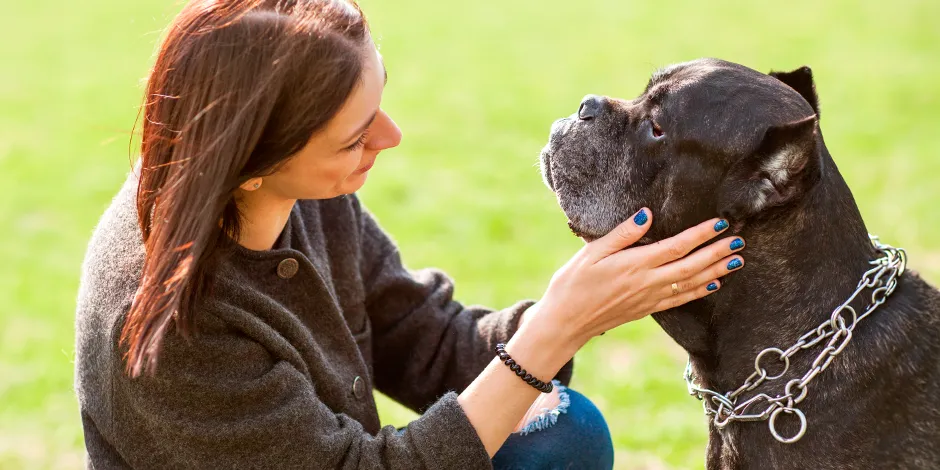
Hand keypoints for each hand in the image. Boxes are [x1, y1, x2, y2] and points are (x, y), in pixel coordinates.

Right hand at [532, 208, 743, 349]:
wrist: (566, 322)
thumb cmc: (573, 283)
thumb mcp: (592, 251)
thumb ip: (623, 234)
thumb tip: (647, 214)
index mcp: (635, 265)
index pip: (676, 247)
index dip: (701, 235)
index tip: (721, 224)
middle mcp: (648, 283)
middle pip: (691, 266)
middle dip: (717, 253)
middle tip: (740, 240)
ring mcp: (649, 299)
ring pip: (690, 284)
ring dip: (715, 271)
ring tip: (736, 260)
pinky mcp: (647, 309)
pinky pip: (680, 300)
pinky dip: (699, 291)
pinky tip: (714, 284)